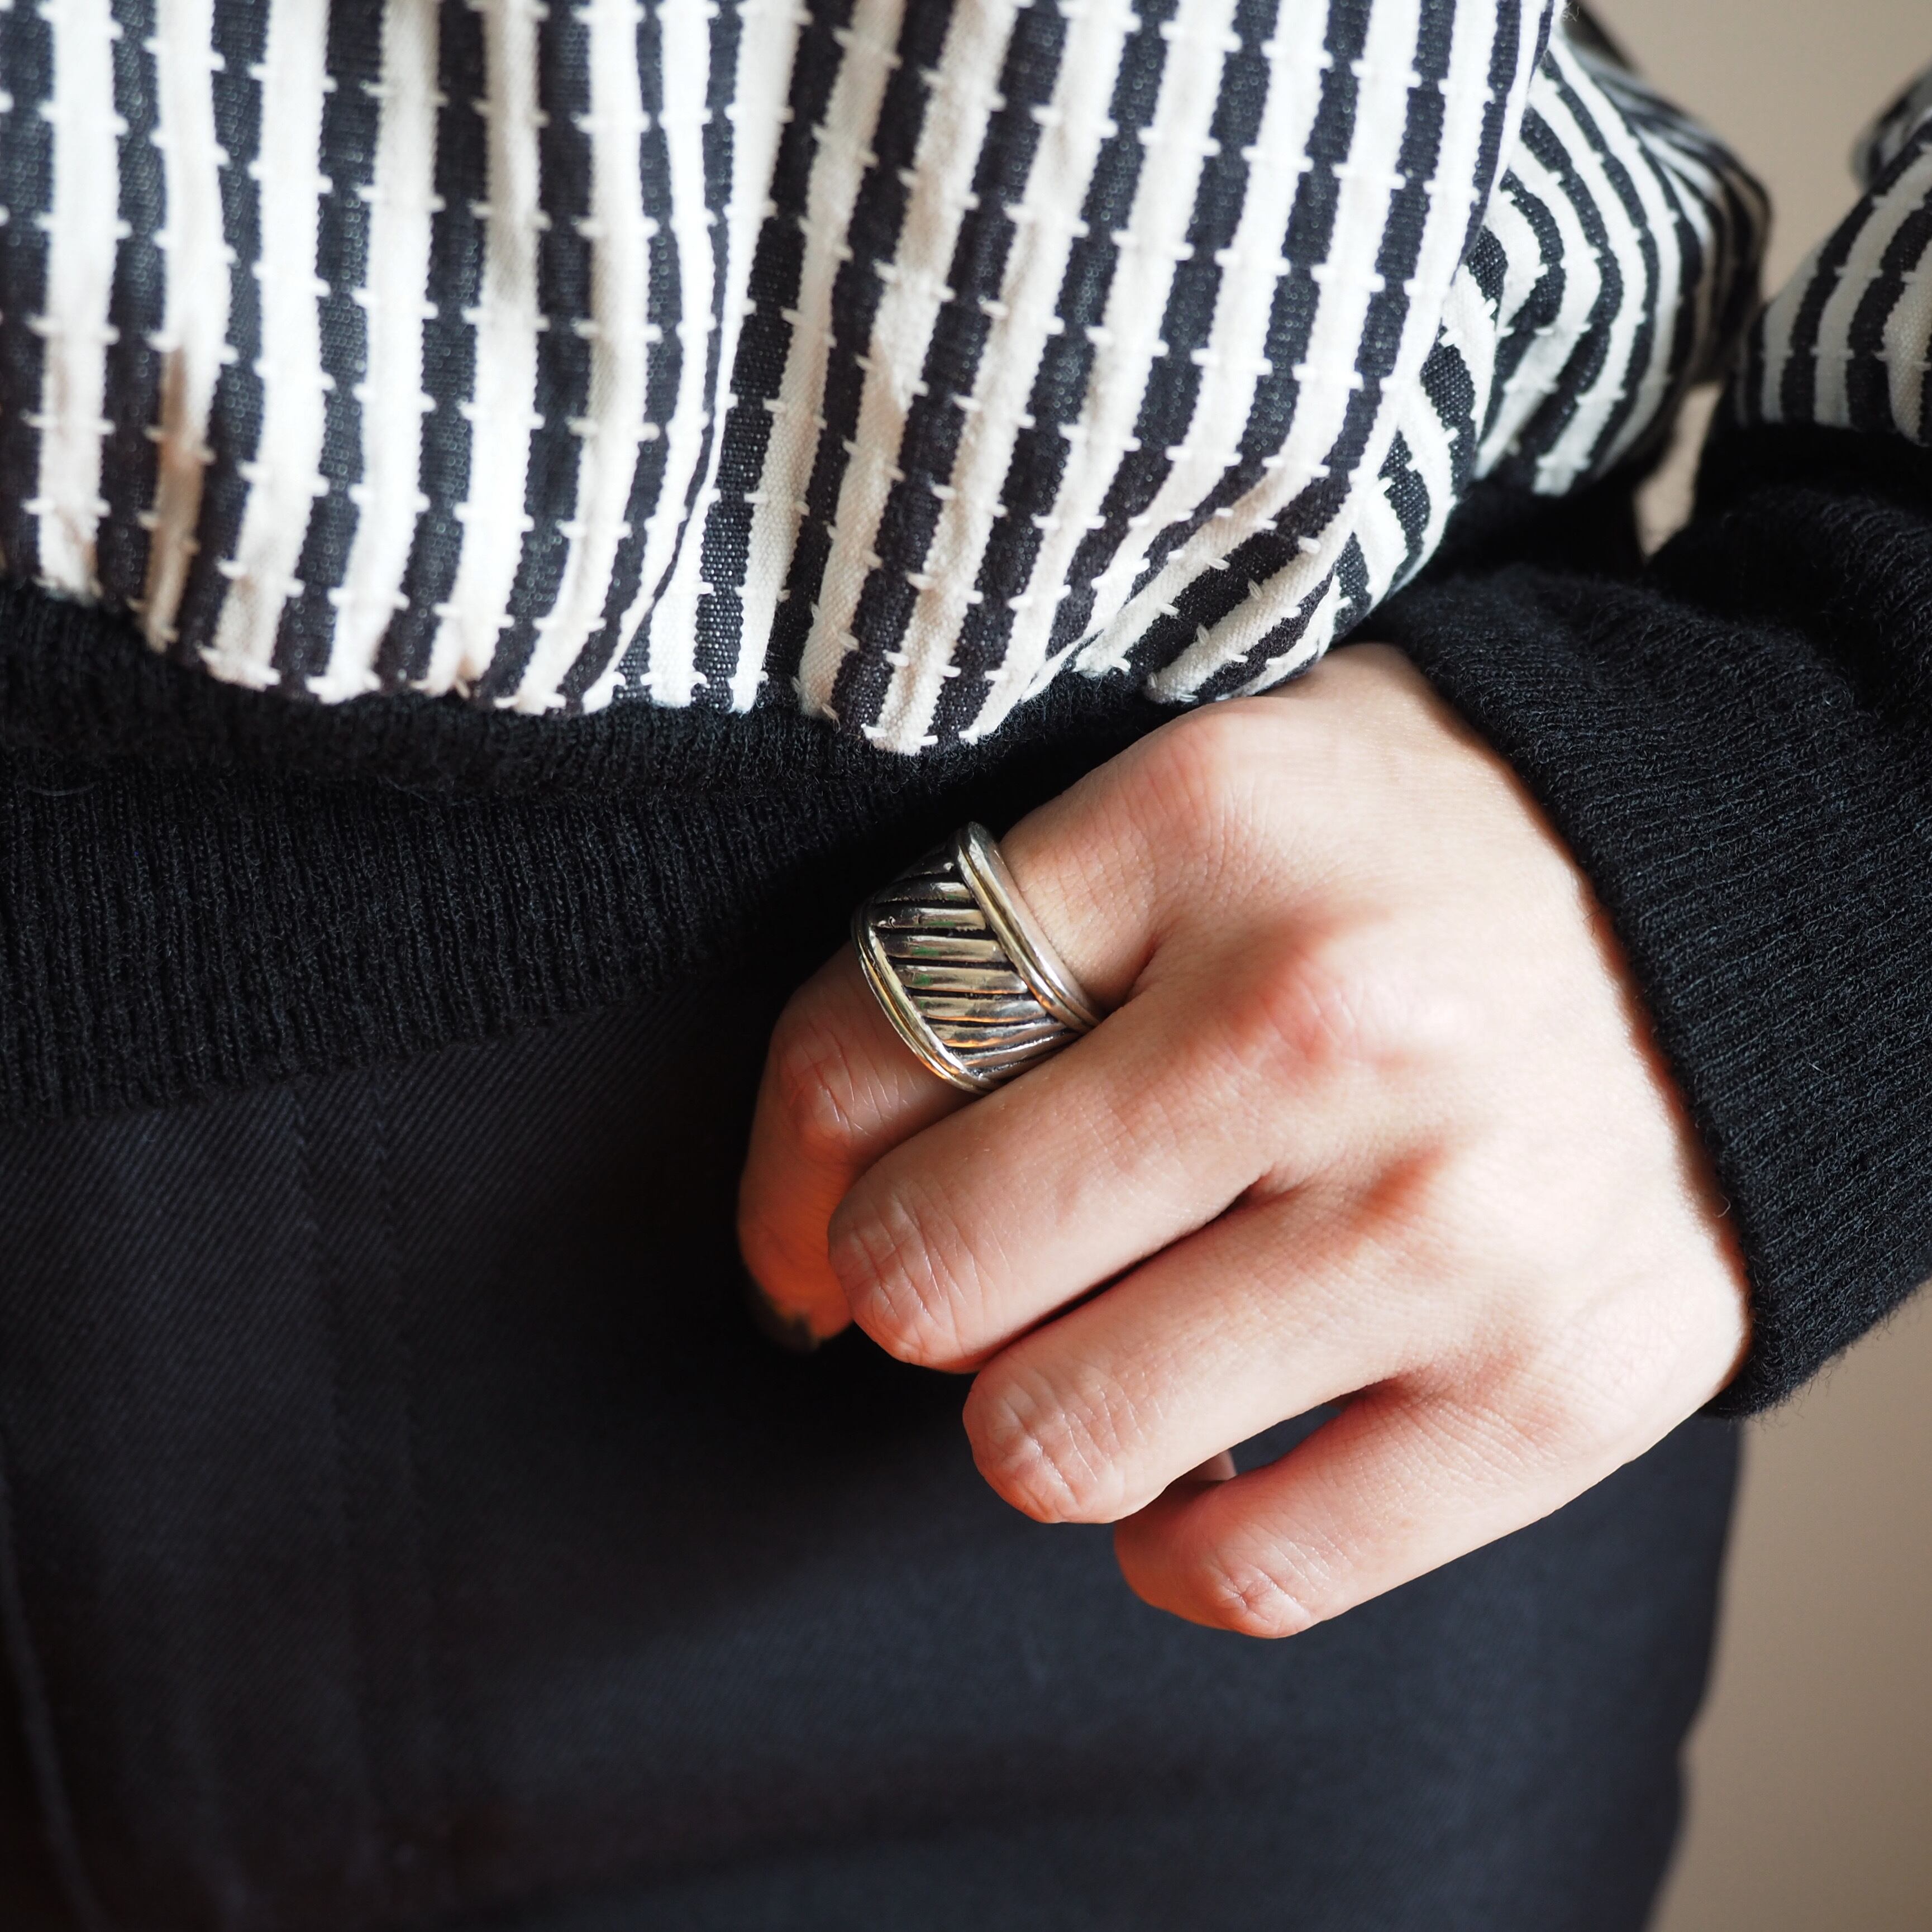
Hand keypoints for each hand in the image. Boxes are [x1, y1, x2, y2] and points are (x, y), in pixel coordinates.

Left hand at [737, 646, 1748, 1634]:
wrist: (1744, 903)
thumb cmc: (1415, 862)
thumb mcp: (1205, 811)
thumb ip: (1008, 950)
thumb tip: (820, 1203)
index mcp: (1204, 831)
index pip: (863, 1040)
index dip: (792, 1164)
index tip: (816, 1215)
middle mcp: (1322, 1022)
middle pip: (933, 1268)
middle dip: (914, 1287)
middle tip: (990, 1265)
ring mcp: (1444, 1222)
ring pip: (1056, 1440)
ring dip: (1044, 1415)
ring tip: (1113, 1347)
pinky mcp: (1554, 1388)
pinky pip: (1252, 1573)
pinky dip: (1183, 1547)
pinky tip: (1209, 1461)